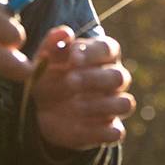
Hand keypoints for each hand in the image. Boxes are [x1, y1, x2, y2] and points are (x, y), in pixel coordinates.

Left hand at [30, 29, 134, 150]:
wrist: (39, 111)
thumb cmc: (47, 77)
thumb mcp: (43, 60)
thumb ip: (52, 44)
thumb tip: (65, 32)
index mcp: (100, 56)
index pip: (109, 48)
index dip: (93, 52)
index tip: (72, 57)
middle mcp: (112, 79)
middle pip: (119, 77)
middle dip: (94, 79)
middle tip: (69, 82)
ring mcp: (112, 105)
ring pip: (125, 104)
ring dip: (100, 105)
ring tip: (75, 105)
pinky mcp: (108, 129)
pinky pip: (116, 132)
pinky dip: (101, 131)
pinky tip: (79, 125)